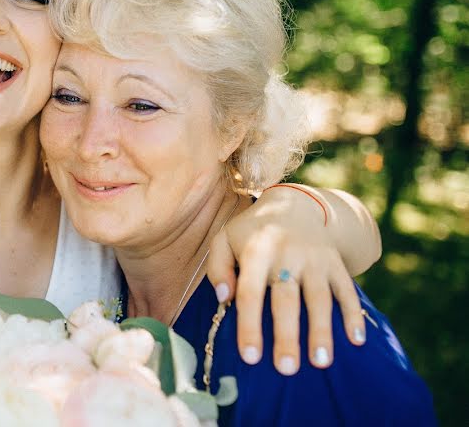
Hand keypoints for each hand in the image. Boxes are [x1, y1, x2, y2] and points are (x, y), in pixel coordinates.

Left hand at [206, 189, 366, 374]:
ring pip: (320, 298)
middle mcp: (287, 254)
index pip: (251, 292)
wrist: (293, 205)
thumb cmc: (250, 233)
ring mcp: (315, 258)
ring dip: (322, 331)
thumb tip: (224, 299)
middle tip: (286, 369)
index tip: (250, 358)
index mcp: (256, 250)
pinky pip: (347, 290)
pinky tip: (356, 341)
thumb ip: (218, 268)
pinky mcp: (335, 262)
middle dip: (287, 336)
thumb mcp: (224, 240)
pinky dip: (353, 314)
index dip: (249, 325)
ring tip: (321, 363)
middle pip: (287, 300)